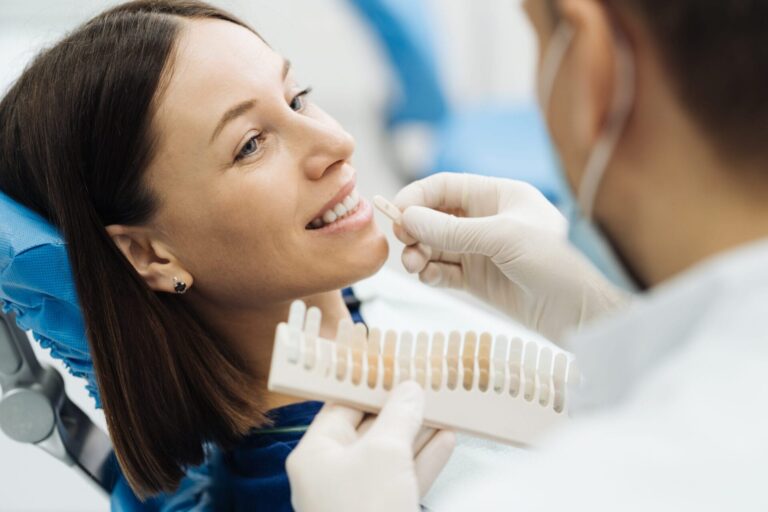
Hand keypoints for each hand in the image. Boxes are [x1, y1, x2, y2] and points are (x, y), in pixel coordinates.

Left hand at [286, 382, 455, 511]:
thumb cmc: (366, 511)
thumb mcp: (384, 453)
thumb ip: (399, 415)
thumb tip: (410, 388)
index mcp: (317, 454)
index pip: (341, 405)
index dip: (369, 383)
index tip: (397, 363)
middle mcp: (335, 473)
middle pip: (370, 427)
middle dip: (401, 406)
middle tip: (427, 380)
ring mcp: (361, 497)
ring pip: (393, 453)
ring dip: (420, 429)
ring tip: (446, 403)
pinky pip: (406, 478)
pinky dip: (427, 458)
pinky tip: (448, 437)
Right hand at [394, 172, 628, 342]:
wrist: (581, 314)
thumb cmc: (555, 263)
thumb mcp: (504, 238)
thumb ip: (453, 230)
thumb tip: (407, 218)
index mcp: (498, 195)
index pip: (446, 186)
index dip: (418, 196)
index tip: (397, 213)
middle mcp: (486, 219)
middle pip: (435, 215)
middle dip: (415, 228)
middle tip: (403, 243)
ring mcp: (481, 250)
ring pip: (435, 245)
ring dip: (419, 252)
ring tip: (414, 265)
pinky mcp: (478, 279)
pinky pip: (443, 270)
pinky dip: (431, 273)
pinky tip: (429, 277)